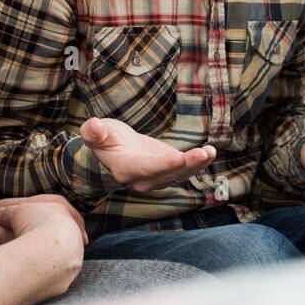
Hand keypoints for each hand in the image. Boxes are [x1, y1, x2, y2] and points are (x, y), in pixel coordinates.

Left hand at [0, 194, 87, 257]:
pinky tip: (57, 256)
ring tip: (77, 247)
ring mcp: (15, 223)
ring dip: (64, 233)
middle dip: (73, 223)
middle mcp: (16, 212)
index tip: (80, 233)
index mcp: (11, 207)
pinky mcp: (12, 235)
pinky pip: (39, 236)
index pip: (50, 202)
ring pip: (48, 223)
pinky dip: (52, 243)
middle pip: (55, 209)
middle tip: (85, 241)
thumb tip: (21, 240)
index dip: (68, 215)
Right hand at [80, 118, 216, 193]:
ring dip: (197, 164)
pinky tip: (211, 152)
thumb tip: (95, 126)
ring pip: (180, 173)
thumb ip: (93, 132)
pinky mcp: (170, 169)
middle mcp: (143, 178)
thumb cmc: (104, 137)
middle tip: (202, 153)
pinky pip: (186, 169)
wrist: (116, 146)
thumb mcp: (95, 131)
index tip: (177, 158)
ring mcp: (159, 176)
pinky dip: (200, 162)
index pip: (145, 169)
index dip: (162, 165)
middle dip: (186, 164)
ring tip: (210, 152)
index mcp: (125, 169)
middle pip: (167, 174)